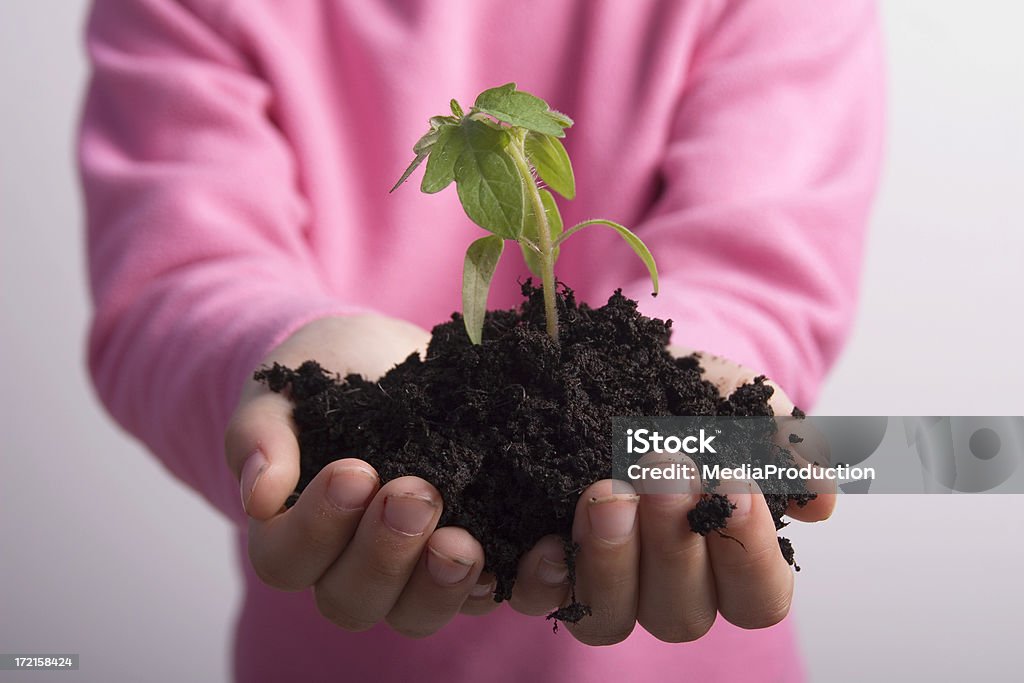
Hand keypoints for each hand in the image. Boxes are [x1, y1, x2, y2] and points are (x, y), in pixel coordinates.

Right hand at [224, 315, 497, 637]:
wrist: (387, 353)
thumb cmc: (326, 371)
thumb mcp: (284, 386)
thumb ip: (261, 434)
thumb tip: (260, 494)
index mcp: (294, 532)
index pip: (288, 560)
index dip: (316, 529)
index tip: (354, 471)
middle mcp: (350, 564)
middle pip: (352, 600)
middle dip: (384, 555)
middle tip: (415, 495)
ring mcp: (413, 569)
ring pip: (418, 613)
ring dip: (442, 584)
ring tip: (464, 542)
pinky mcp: (474, 553)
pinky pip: (490, 591)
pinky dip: (517, 581)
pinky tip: (539, 554)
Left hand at [505, 347, 835, 644]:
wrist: (617, 366)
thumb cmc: (691, 395)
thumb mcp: (739, 404)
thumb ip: (783, 445)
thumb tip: (822, 498)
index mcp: (727, 563)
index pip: (758, 599)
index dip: (751, 554)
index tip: (735, 484)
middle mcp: (667, 587)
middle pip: (682, 614)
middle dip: (675, 543)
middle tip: (665, 468)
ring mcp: (606, 584)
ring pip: (610, 618)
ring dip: (612, 558)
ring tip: (608, 491)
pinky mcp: (547, 569)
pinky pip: (540, 600)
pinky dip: (543, 577)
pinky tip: (547, 538)